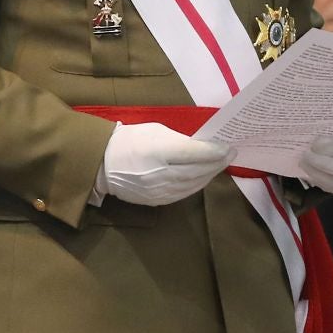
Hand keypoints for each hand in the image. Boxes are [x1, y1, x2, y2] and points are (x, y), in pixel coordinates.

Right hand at [99, 123, 231, 206]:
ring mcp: (159, 190)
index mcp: (158, 151)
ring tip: (220, 165)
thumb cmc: (129, 141)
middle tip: (231, 155)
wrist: (102, 165)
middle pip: (198, 170)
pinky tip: (203, 178)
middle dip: (217, 163)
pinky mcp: (157, 201)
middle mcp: (160, 173)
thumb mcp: (154, 131)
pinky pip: (183, 194)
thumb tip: (200, 146)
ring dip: (210, 175)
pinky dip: (197, 185)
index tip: (229, 147)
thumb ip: (178, 140)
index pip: (194, 153)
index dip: (215, 151)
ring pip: (193, 184)